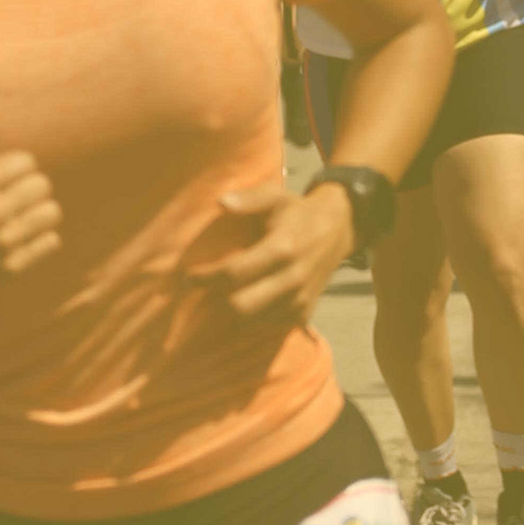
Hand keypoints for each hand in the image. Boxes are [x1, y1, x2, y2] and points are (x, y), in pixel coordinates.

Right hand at [0, 112, 60, 285]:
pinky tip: (28, 240)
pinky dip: (44, 240)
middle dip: (33, 189)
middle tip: (18, 200)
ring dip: (43, 213)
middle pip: (42, 185)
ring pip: (51, 212)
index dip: (20, 168)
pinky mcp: (9, 269)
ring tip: (27, 217)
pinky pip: (51, 242)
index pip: (26, 162)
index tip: (9, 179)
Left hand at [202, 181, 353, 324]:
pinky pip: (266, 328)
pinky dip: (249, 322)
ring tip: (215, 300)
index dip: (205, 278)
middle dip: (213, 302)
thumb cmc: (296, 212)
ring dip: (228, 315)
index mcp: (282, 249)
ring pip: (251, 323)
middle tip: (198, 293)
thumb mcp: (276, 196)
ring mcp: (299, 301)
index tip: (187, 277)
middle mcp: (292, 279)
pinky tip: (239, 306)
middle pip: (239, 306)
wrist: (336, 232)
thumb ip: (249, 199)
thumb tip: (221, 203)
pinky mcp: (303, 315)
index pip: (233, 273)